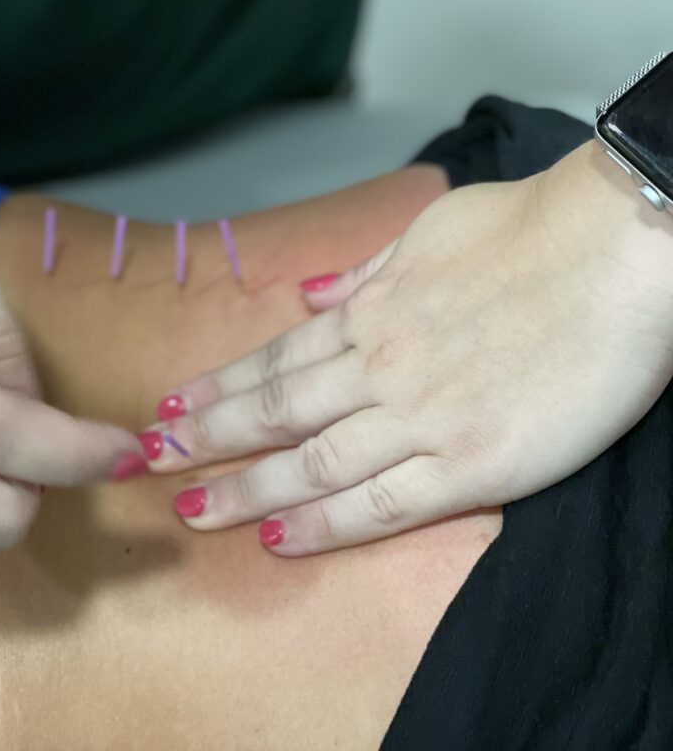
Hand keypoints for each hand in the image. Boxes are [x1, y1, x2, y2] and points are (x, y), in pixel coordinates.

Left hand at [142, 143, 672, 554]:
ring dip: (246, 488)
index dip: (219, 387)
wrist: (617, 249)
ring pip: (311, 462)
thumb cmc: (531, 230)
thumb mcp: (430, 232)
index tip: (172, 407)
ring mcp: (419, 418)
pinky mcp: (471, 463)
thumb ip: (365, 271)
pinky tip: (279, 541)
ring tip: (192, 511)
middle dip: (208, 438)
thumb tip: (312, 289)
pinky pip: (380, 504)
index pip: (276, 359)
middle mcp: (380, 367)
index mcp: (372, 313)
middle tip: (154, 462)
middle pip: (274, 411)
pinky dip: (324, 525)